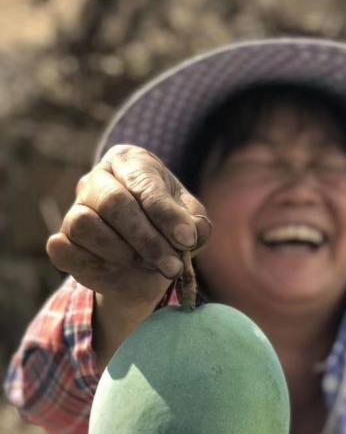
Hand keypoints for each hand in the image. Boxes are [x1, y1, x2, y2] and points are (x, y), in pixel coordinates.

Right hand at [46, 144, 210, 309]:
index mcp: (130, 162)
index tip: (187, 240)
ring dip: (122, 253)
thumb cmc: (169, 231)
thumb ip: (194, 225)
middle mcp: (97, 179)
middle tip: (172, 267)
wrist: (146, 265)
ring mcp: (75, 209)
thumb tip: (188, 234)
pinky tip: (118, 270)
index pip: (144, 183)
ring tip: (147, 265)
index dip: (166, 214)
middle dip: (147, 240)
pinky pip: (65, 250)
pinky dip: (94, 265)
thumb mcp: (191, 223)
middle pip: (113, 203)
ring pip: (85, 225)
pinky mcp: (62, 240)